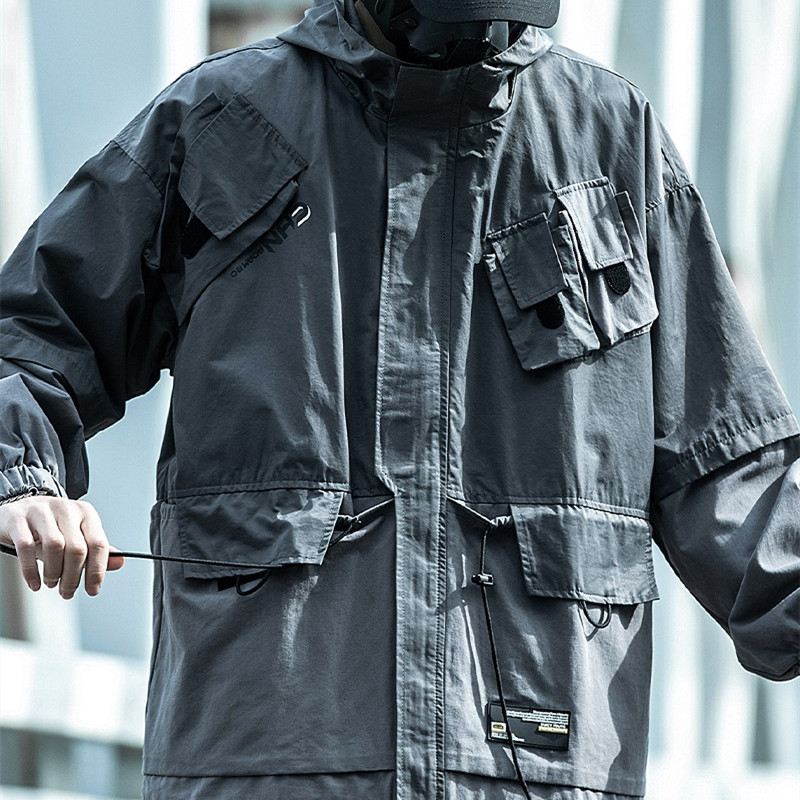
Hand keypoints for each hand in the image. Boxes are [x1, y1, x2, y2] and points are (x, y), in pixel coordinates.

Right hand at [0, 496, 123, 597]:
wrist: (18, 510)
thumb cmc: (51, 527)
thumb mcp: (76, 535)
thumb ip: (96, 550)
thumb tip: (119, 562)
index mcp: (85, 513)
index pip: (98, 543)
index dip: (97, 570)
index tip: (93, 589)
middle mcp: (66, 509)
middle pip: (77, 548)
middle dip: (73, 576)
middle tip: (67, 591)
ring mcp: (41, 512)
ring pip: (55, 546)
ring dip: (54, 572)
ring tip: (52, 582)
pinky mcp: (18, 519)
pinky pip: (26, 547)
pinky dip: (31, 570)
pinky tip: (35, 583)